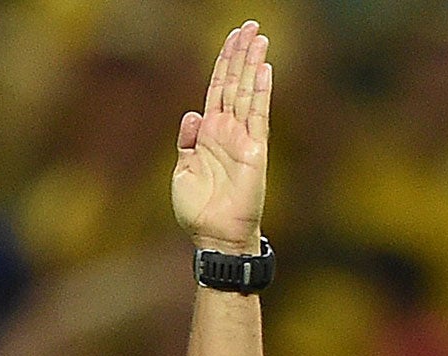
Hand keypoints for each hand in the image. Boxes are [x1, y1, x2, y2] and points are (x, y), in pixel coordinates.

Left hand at [172, 21, 269, 253]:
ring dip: (253, 64)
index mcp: (208, 133)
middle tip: (250, 25)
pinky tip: (265, 70)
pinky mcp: (255, 151)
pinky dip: (261, 93)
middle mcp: (227, 131)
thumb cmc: (198, 211)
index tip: (232, 37)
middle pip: (235, 82)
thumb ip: (186, 140)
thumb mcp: (182, 171)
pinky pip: (258, 116)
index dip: (224, 62)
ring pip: (248, 92)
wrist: (214, 237)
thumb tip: (193, 113)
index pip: (218, 88)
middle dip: (241, 53)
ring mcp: (243, 139)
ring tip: (260, 37)